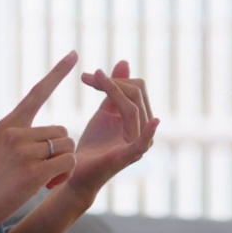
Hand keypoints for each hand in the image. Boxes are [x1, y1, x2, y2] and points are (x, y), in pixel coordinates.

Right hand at [0, 51, 78, 232]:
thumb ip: (18, 138)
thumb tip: (47, 138)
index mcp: (8, 124)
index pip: (37, 92)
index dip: (57, 73)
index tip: (74, 54)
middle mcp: (16, 132)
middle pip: (61, 130)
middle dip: (59, 151)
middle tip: (44, 171)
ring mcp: (25, 151)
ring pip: (67, 146)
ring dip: (63, 164)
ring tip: (43, 179)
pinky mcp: (33, 172)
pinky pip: (67, 163)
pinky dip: (64, 174)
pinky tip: (46, 185)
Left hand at [57, 60, 158, 202]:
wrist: (77, 171)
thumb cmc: (93, 144)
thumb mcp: (105, 112)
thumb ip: (114, 90)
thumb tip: (124, 61)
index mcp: (141, 119)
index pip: (136, 88)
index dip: (115, 78)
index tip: (90, 76)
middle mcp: (145, 131)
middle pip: (137, 93)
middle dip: (111, 82)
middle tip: (87, 77)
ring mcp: (138, 145)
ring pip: (133, 108)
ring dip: (111, 89)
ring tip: (92, 80)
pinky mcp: (127, 157)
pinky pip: (143, 143)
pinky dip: (149, 132)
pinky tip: (154, 122)